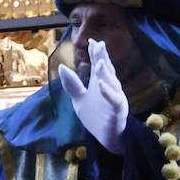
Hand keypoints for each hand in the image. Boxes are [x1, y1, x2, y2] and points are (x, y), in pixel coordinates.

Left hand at [58, 38, 127, 154]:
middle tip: (99, 45)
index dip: (95, 54)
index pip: (98, 66)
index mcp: (99, 84)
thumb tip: (61, 67)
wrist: (107, 138)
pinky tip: (101, 84)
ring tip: (100, 61)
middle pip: (106, 70)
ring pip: (112, 83)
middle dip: (102, 57)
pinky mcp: (117, 110)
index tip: (92, 41)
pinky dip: (108, 92)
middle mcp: (109, 88)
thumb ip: (72, 85)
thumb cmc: (95, 116)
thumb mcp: (79, 100)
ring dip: (106, 72)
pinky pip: (114, 100)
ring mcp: (115, 98)